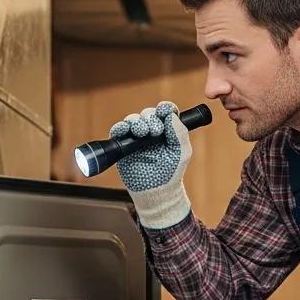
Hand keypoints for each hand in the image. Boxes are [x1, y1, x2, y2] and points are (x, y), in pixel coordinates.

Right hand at [110, 101, 192, 229]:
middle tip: (154, 130)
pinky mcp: (123, 146)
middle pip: (148, 113)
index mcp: (167, 130)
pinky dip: (119, 128)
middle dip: (150, 118)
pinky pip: (118, 131)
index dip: (164, 108)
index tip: (164, 110)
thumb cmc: (171, 173)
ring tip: (141, 131)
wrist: (156, 191)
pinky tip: (124, 129)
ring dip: (136, 122)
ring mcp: (136, 137)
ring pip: (133, 120)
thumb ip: (180, 133)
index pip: (165, 112)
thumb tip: (171, 116)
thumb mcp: (181, 152)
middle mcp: (151, 131)